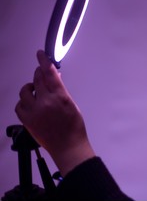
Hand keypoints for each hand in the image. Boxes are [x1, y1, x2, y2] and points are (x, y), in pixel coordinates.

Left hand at [15, 50, 94, 175]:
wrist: (68, 146)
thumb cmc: (73, 128)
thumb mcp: (72, 105)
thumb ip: (61, 91)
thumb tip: (55, 78)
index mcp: (60, 97)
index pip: (50, 74)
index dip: (44, 61)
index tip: (40, 54)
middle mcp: (46, 102)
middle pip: (37, 80)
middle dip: (38, 73)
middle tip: (39, 72)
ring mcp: (35, 111)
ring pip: (25, 91)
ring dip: (30, 88)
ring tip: (34, 91)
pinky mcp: (27, 120)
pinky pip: (19, 105)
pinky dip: (23, 102)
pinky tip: (29, 104)